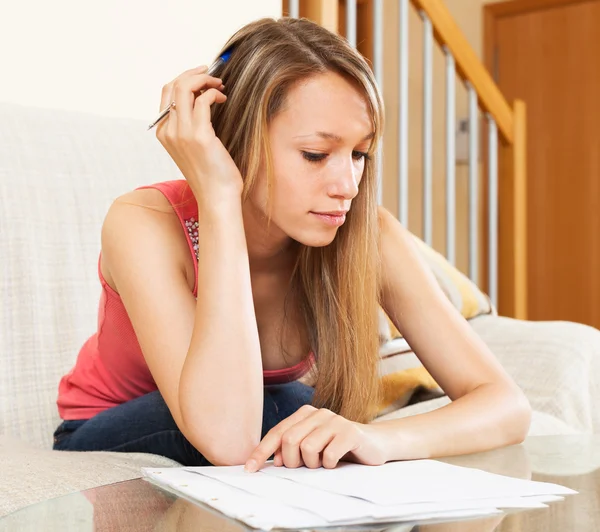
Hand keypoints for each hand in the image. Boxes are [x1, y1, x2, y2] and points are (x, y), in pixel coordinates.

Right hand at [156, 65, 242, 200]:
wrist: (217, 197)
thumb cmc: (211, 173)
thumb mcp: (193, 146)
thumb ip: (191, 125)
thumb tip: (202, 98)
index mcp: (164, 133)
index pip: (167, 93)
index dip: (184, 79)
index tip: (202, 77)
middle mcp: (168, 131)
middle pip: (174, 86)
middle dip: (194, 74)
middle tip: (213, 75)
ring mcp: (182, 134)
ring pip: (185, 88)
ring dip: (205, 81)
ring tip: (219, 86)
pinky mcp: (199, 136)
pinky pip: (202, 101)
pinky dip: (213, 94)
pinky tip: (222, 99)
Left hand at [244, 405, 386, 472]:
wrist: (374, 444)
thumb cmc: (338, 448)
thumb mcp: (312, 447)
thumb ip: (293, 449)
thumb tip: (273, 461)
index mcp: (305, 414)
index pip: (277, 432)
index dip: (262, 451)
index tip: (249, 468)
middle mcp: (318, 413)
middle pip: (289, 440)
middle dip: (292, 461)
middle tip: (304, 467)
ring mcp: (335, 420)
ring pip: (308, 448)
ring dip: (313, 464)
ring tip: (322, 463)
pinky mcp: (350, 432)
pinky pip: (329, 455)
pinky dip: (329, 465)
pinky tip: (336, 462)